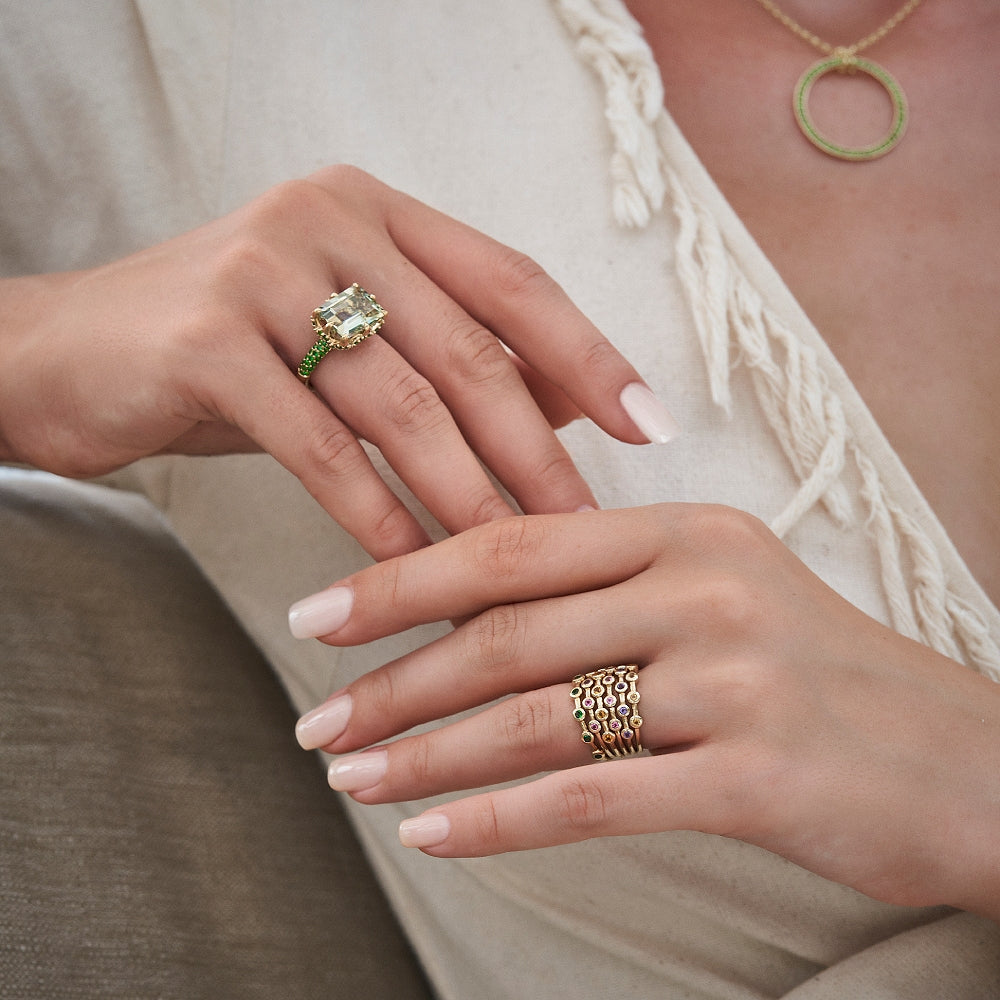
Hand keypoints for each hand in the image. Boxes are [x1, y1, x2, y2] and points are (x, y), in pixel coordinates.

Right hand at [0, 166, 673, 558]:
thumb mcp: (345, 333)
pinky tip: (413, 566)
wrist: (69, 352)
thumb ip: (449, 352)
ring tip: (511, 566)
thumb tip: (575, 403)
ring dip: (467, 495)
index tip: (649, 428)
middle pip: (469, 351)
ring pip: (403, 404)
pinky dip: (377, 514)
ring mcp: (264, 272)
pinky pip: (322, 446)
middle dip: (536, 452)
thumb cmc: (228, 350)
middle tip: (586, 528)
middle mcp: (331, 220)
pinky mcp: (206, 340)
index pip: (512, 282)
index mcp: (379, 213)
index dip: (590, 355)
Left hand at [292, 505, 999, 919]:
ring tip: (352, 777)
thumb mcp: (722, 595)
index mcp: (688, 529)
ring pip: (536, 715)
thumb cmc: (819, 674)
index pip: (513, 542)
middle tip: (315, 717)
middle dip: (394, 679)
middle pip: (509, 629)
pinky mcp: (755, 775)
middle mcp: (705, 587)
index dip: (404, 578)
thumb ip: (609, 592)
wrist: (965, 759)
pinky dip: (498, 819)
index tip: (320, 613)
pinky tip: (433, 835)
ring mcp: (734, 678)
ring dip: (427, 753)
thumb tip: (470, 615)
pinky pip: (592, 797)